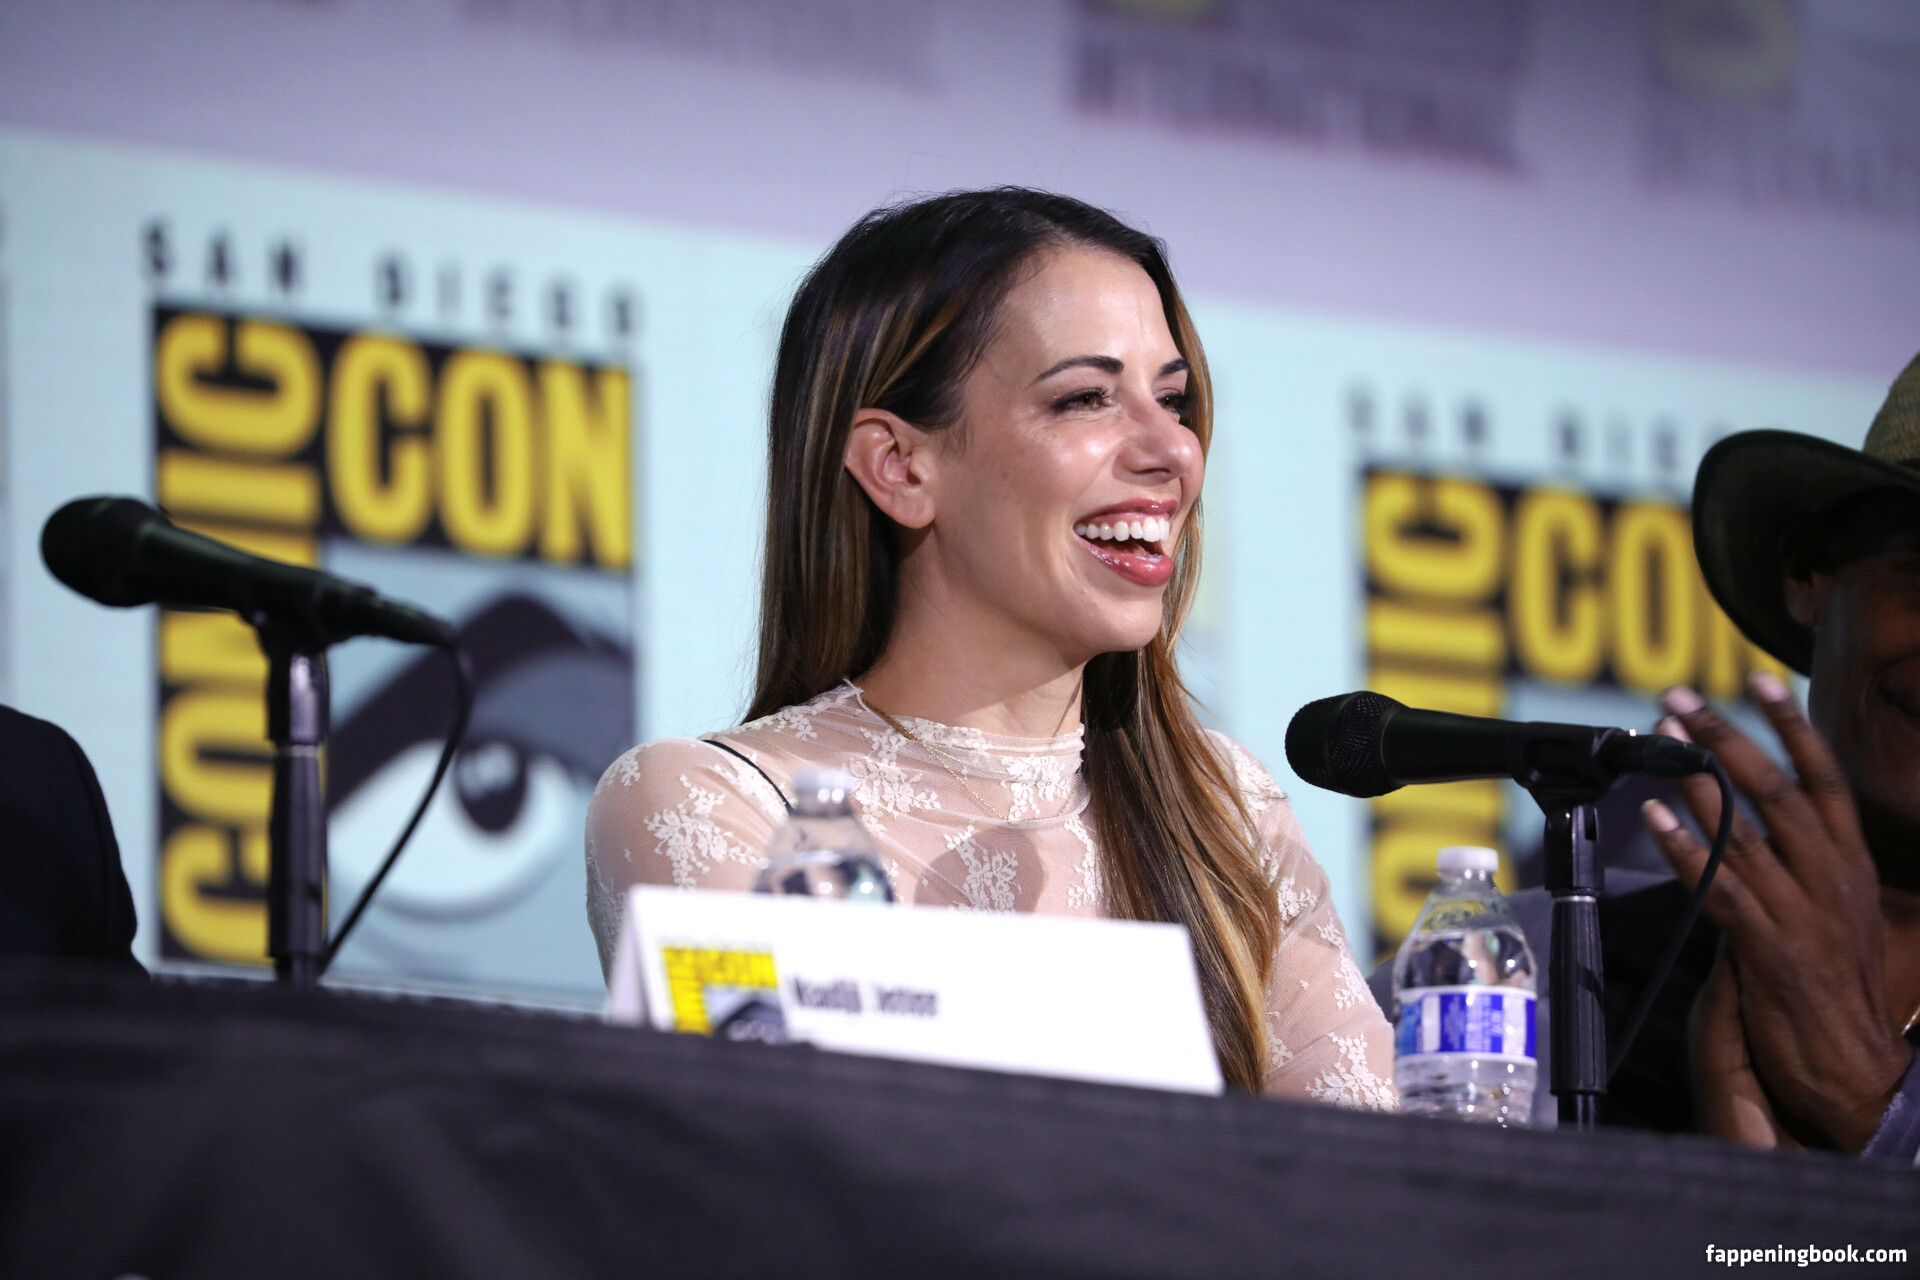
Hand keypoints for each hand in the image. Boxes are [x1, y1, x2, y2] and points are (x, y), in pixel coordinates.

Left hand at [1639, 675, 1913, 1150]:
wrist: (1858, 1068)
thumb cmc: (1838, 990)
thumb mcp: (1836, 914)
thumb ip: (1799, 868)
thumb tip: (1747, 828)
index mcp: (1852, 864)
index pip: (1826, 778)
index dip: (1795, 726)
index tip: (1762, 679)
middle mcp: (1831, 877)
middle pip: (1777, 788)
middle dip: (1726, 736)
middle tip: (1678, 699)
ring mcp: (1801, 910)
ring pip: (1745, 828)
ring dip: (1695, 779)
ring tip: (1658, 740)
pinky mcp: (1768, 946)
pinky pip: (1719, 886)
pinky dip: (1685, 847)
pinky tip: (1654, 817)